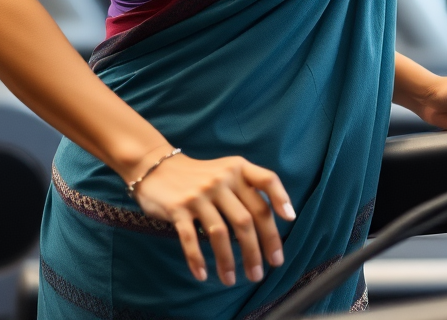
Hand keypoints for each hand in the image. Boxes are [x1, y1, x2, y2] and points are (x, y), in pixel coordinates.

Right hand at [132, 152, 294, 284]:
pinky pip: (190, 238)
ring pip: (221, 233)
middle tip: (261, 273)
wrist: (156, 166)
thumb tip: (272, 223)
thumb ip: (247, 188)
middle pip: (247, 218)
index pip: (266, 180)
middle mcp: (222, 179)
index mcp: (238, 169)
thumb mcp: (226, 171)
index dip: (281, 198)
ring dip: (229, 261)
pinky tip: (203, 275)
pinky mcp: (178, 208)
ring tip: (232, 281)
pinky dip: (197, 259)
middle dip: (258, 249)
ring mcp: (200, 194)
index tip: (290, 220)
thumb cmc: (199, 175)